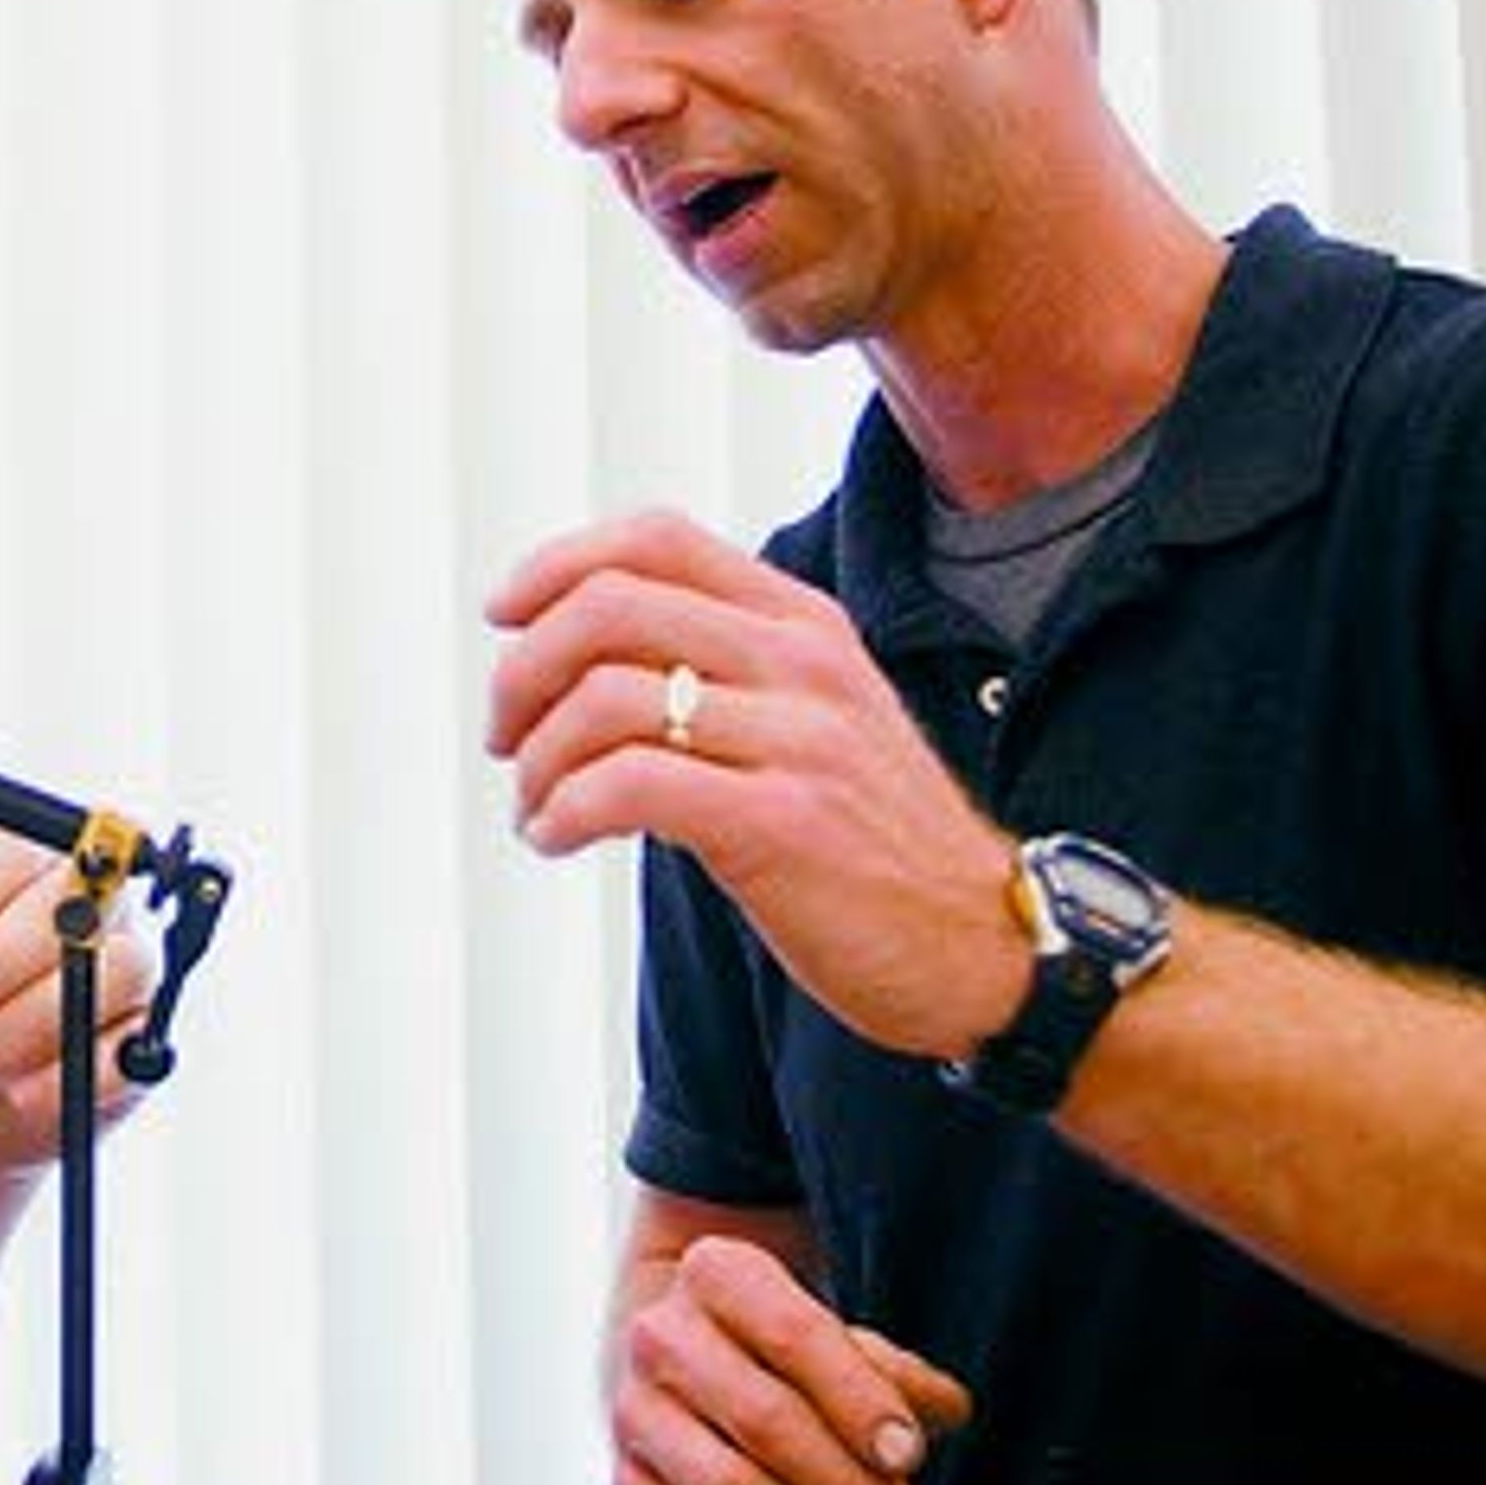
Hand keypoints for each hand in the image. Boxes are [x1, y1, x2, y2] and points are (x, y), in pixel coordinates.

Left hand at [0, 830, 154, 1173]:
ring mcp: (123, 975)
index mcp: (17, 873)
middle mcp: (87, 908)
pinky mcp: (141, 1044)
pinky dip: (64, 1077)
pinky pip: (127, 1049)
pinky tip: (15, 1096)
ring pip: (115, 969)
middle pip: (73, 901)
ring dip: (29, 1022)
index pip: (13, 850)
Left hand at [485, 508, 1023, 1062]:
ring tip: (534, 807)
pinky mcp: (781, 822)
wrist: (983, 945)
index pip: (656, 539)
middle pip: (610, 606)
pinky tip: (558, 838)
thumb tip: (582, 663)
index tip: (502, 616)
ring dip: (536, 758)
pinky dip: (563, 810)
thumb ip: (728, 671)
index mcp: (803, 622)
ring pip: (605, 697)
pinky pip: (628, 784)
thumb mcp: (817, 717)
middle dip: (522, 669)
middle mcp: (801, 662)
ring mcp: (797, 739)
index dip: (556, 565)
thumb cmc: (875, 842)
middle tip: (505, 735)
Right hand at [612, 1235, 973, 1484]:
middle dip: (846, 1479)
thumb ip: (890, 1368)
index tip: (908, 1452)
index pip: (793, 1334)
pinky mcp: (628, 1478)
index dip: (858, 1398)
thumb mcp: (831, 1330)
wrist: (679, 1351)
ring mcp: (636, 1410)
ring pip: (724, 1484)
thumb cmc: (774, 1343)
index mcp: (717, 1273)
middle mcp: (662, 1335)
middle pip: (764, 1417)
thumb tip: (944, 1408)